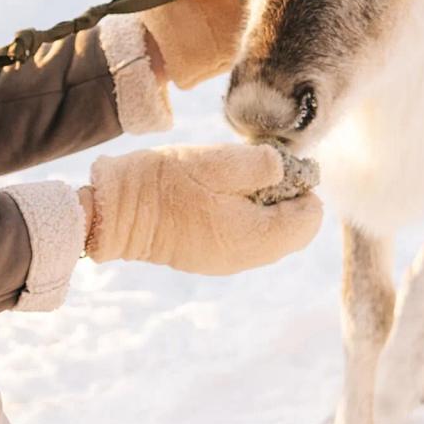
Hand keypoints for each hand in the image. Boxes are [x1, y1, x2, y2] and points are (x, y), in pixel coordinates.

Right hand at [81, 140, 322, 275]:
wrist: (114, 214)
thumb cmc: (163, 183)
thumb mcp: (215, 161)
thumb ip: (261, 165)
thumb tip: (288, 170)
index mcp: (254, 236)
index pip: (310, 218)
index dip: (302, 185)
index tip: (275, 165)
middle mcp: (246, 257)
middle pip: (295, 232)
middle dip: (287, 200)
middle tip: (257, 173)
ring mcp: (228, 262)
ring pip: (273, 239)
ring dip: (266, 210)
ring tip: (236, 184)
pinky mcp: (211, 259)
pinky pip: (248, 243)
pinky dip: (248, 220)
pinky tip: (222, 199)